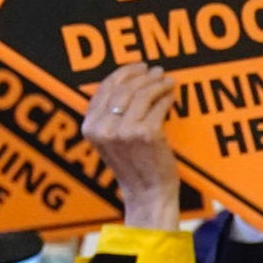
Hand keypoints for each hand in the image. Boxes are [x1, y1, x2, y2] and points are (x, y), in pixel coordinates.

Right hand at [81, 62, 182, 229]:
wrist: (148, 195)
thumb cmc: (134, 169)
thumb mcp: (110, 142)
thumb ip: (109, 117)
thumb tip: (126, 84)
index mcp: (90, 127)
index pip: (105, 88)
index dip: (123, 73)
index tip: (138, 67)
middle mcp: (103, 128)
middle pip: (124, 87)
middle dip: (143, 75)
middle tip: (157, 71)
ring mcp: (125, 131)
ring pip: (142, 93)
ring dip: (157, 83)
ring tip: (168, 81)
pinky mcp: (147, 134)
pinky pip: (159, 106)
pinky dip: (167, 97)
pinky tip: (172, 95)